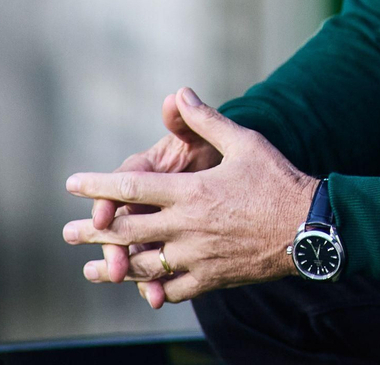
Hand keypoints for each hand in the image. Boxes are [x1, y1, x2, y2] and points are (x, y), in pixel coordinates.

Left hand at [64, 87, 317, 306]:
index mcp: (191, 191)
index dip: (98, 186)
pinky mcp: (212, 278)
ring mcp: (198, 256)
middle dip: (93, 232)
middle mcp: (188, 226)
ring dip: (114, 267)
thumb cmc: (278, 179)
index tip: (72, 185)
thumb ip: (206, 120)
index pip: (132, 188)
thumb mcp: (244, 142)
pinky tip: (143, 287)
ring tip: (93, 269)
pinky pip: (173, 289)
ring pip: (144, 266)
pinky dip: (154, 288)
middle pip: (127, 231)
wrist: (311, 226)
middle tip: (68, 234)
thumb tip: (180, 91)